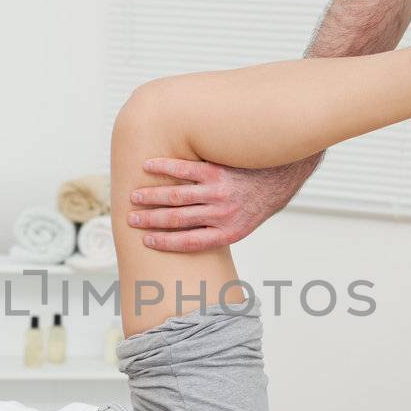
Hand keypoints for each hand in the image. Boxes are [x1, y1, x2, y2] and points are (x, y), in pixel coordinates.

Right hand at [126, 153, 319, 251]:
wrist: (280, 175)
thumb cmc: (255, 202)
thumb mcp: (242, 224)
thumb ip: (216, 230)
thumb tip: (186, 238)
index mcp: (227, 233)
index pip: (188, 242)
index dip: (164, 243)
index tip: (146, 241)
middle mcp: (222, 214)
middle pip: (177, 219)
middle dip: (151, 220)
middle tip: (131, 220)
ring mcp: (219, 191)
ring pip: (178, 196)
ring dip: (152, 196)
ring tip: (134, 197)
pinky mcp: (218, 171)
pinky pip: (186, 170)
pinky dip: (165, 168)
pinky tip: (148, 166)